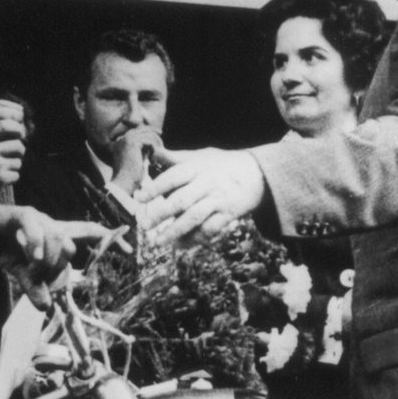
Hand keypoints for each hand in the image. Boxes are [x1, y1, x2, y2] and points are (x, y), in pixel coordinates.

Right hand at [0, 102, 26, 197]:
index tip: (20, 133)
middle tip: (12, 157)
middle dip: (18, 152)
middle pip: (18, 144)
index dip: (17, 128)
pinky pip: (16, 175)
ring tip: (0, 171)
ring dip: (13, 167)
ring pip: (18, 161)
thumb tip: (16, 128)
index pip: (5, 124)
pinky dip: (10, 179)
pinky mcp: (0, 177)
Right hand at [0, 194, 122, 308]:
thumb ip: (33, 286)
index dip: (109, 240)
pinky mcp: (20, 215)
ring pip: (57, 241)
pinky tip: (32, 258)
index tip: (129, 251)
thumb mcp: (19, 271)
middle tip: (39, 278)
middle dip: (59, 269)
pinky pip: (35, 228)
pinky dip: (36, 245)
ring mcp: (37, 218)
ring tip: (29, 270)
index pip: (88, 233)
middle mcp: (50, 224)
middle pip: (71, 247)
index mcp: (54, 235)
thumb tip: (46, 308)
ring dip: (46, 263)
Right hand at [108, 127, 164, 194]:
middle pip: (141, 129)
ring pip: (147, 134)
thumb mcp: (136, 160)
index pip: (135, 131)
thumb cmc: (130, 176)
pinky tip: (153, 160)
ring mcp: (126, 140)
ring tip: (158, 153)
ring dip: (155, 142)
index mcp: (119, 143)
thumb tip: (150, 144)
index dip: (147, 131)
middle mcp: (121, 139)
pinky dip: (154, 148)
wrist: (124, 183)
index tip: (158, 134)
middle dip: (153, 132)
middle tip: (161, 138)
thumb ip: (140, 150)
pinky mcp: (132, 143)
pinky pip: (149, 140)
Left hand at [135, 147, 265, 245]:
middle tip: (143, 225)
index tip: (139, 198)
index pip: (173, 177)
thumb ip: (178, 157)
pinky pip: (210, 230)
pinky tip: (180, 246)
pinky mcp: (228, 215)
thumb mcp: (203, 156)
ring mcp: (219, 200)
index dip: (155, 188)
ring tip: (157, 242)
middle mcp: (208, 184)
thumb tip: (155, 152)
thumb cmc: (224, 164)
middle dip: (161, 214)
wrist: (259, 173)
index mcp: (198, 167)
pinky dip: (195, 239)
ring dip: (175, 231)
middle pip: (182, 200)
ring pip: (195, 218)